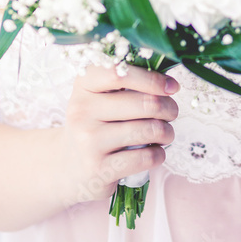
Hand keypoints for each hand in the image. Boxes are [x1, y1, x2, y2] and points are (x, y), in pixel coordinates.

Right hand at [59, 63, 178, 207]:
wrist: (68, 166)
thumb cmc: (95, 124)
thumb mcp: (99, 97)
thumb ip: (126, 84)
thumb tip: (169, 83)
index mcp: (84, 85)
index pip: (121, 72)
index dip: (152, 78)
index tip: (172, 86)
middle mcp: (82, 110)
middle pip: (144, 103)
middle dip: (168, 108)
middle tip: (172, 112)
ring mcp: (89, 140)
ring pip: (149, 130)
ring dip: (167, 132)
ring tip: (165, 133)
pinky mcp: (99, 169)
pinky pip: (145, 157)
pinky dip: (159, 155)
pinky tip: (154, 152)